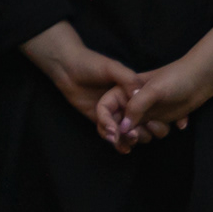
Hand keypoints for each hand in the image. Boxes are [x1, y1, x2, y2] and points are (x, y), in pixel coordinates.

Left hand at [18, 24, 139, 143]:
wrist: (66, 68)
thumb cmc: (91, 63)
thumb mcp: (112, 68)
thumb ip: (127, 79)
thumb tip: (140, 95)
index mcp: (132, 90)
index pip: (145, 107)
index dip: (146, 117)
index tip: (146, 125)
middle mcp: (125, 102)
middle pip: (138, 121)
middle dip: (138, 131)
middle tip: (133, 137)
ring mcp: (114, 111)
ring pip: (126, 130)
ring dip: (129, 139)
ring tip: (127, 145)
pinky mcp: (101, 119)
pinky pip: (110, 133)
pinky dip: (116, 141)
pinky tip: (122, 148)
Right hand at [107, 28, 212, 145]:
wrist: (201, 79)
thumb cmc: (175, 78)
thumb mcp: (153, 90)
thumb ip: (136, 107)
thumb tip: (123, 129)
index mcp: (122, 91)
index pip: (104, 109)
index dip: (106, 123)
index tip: (115, 135)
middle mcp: (130, 103)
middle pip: (117, 126)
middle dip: (127, 134)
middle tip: (136, 137)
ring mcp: (144, 113)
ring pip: (135, 133)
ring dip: (147, 134)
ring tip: (160, 125)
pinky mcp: (157, 120)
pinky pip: (151, 134)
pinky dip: (160, 132)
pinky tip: (176, 124)